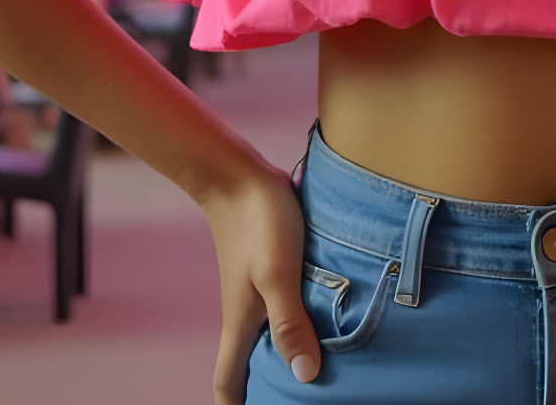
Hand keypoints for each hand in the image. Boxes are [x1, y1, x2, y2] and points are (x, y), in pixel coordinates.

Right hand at [200, 156, 317, 403]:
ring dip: (286, 357)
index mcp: (241, 325)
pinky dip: (299, 325)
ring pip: (268, 339)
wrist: (239, 174)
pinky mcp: (272, 271)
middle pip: (249, 367)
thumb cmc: (257, 222)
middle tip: (300, 402)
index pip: (227, 384)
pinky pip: (284, 311)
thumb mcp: (277, 274)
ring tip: (322, 373)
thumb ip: (289, 322)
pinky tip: (327, 322)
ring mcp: (257, 292)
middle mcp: (246, 315)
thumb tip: (306, 377)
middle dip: (265, 390)